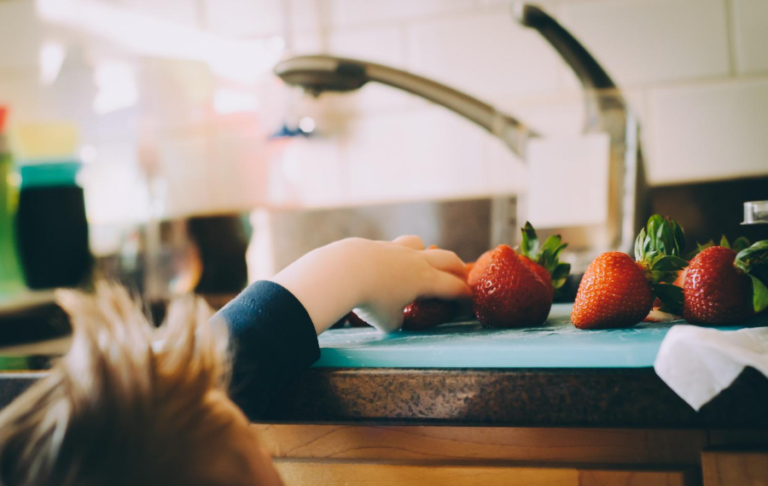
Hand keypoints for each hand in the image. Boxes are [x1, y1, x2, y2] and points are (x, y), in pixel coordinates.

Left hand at [270, 236, 470, 333]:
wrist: (343, 271)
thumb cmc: (370, 300)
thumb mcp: (388, 322)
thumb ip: (397, 321)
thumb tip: (395, 319)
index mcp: (425, 280)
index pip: (454, 287)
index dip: (465, 297)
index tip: (469, 303)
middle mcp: (416, 261)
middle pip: (447, 258)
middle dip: (457, 269)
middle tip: (461, 278)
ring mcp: (396, 249)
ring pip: (420, 244)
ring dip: (427, 253)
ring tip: (423, 264)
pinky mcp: (376, 245)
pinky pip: (394, 247)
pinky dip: (397, 256)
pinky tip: (387, 266)